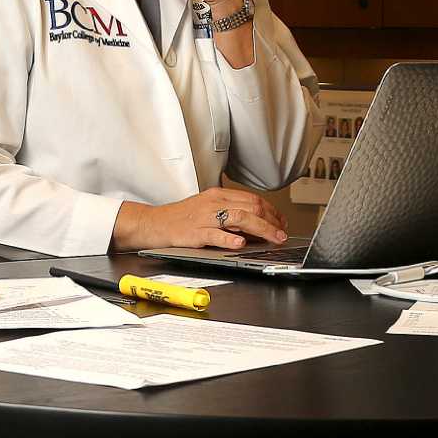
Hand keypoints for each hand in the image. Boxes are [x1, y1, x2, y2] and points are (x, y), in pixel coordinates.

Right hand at [112, 186, 287, 251]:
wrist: (154, 223)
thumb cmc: (181, 218)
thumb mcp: (208, 209)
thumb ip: (230, 215)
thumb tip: (255, 226)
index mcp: (218, 195)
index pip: (252, 199)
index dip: (272, 211)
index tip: (281, 222)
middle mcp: (213, 203)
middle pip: (250, 207)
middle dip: (272, 221)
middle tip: (282, 233)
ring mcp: (204, 217)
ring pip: (238, 218)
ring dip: (260, 229)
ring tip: (273, 238)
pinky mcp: (194, 232)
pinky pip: (214, 234)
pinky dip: (229, 238)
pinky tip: (240, 242)